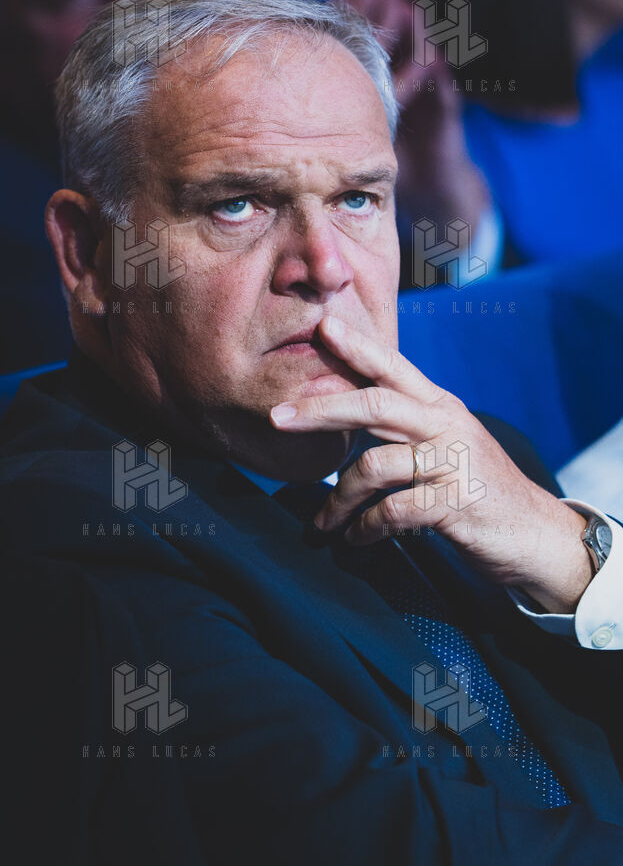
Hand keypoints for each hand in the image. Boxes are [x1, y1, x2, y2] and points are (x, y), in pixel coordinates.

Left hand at [270, 316, 590, 612]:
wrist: (538, 536)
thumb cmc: (479, 490)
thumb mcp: (447, 446)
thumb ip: (405, 429)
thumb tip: (345, 417)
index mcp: (440, 407)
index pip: (393, 368)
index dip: (357, 346)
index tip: (323, 326)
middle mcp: (446, 425)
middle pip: (375, 404)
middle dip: (321, 409)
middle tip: (277, 418)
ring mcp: (454, 462)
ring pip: (374, 466)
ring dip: (338, 499)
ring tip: (322, 524)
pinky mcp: (456, 503)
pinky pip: (392, 510)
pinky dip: (365, 527)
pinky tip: (355, 538)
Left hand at [342, 0, 489, 228]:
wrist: (429, 193)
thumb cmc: (386, 171)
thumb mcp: (354, 143)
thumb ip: (331, 125)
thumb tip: (287, 118)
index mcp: (377, 92)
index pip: (365, 50)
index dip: (355, 24)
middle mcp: (402, 87)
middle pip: (392, 44)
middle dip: (382, 16)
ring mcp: (425, 98)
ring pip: (418, 58)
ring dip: (413, 33)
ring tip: (403, 9)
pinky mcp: (445, 115)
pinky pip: (441, 91)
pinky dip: (436, 76)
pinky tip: (432, 58)